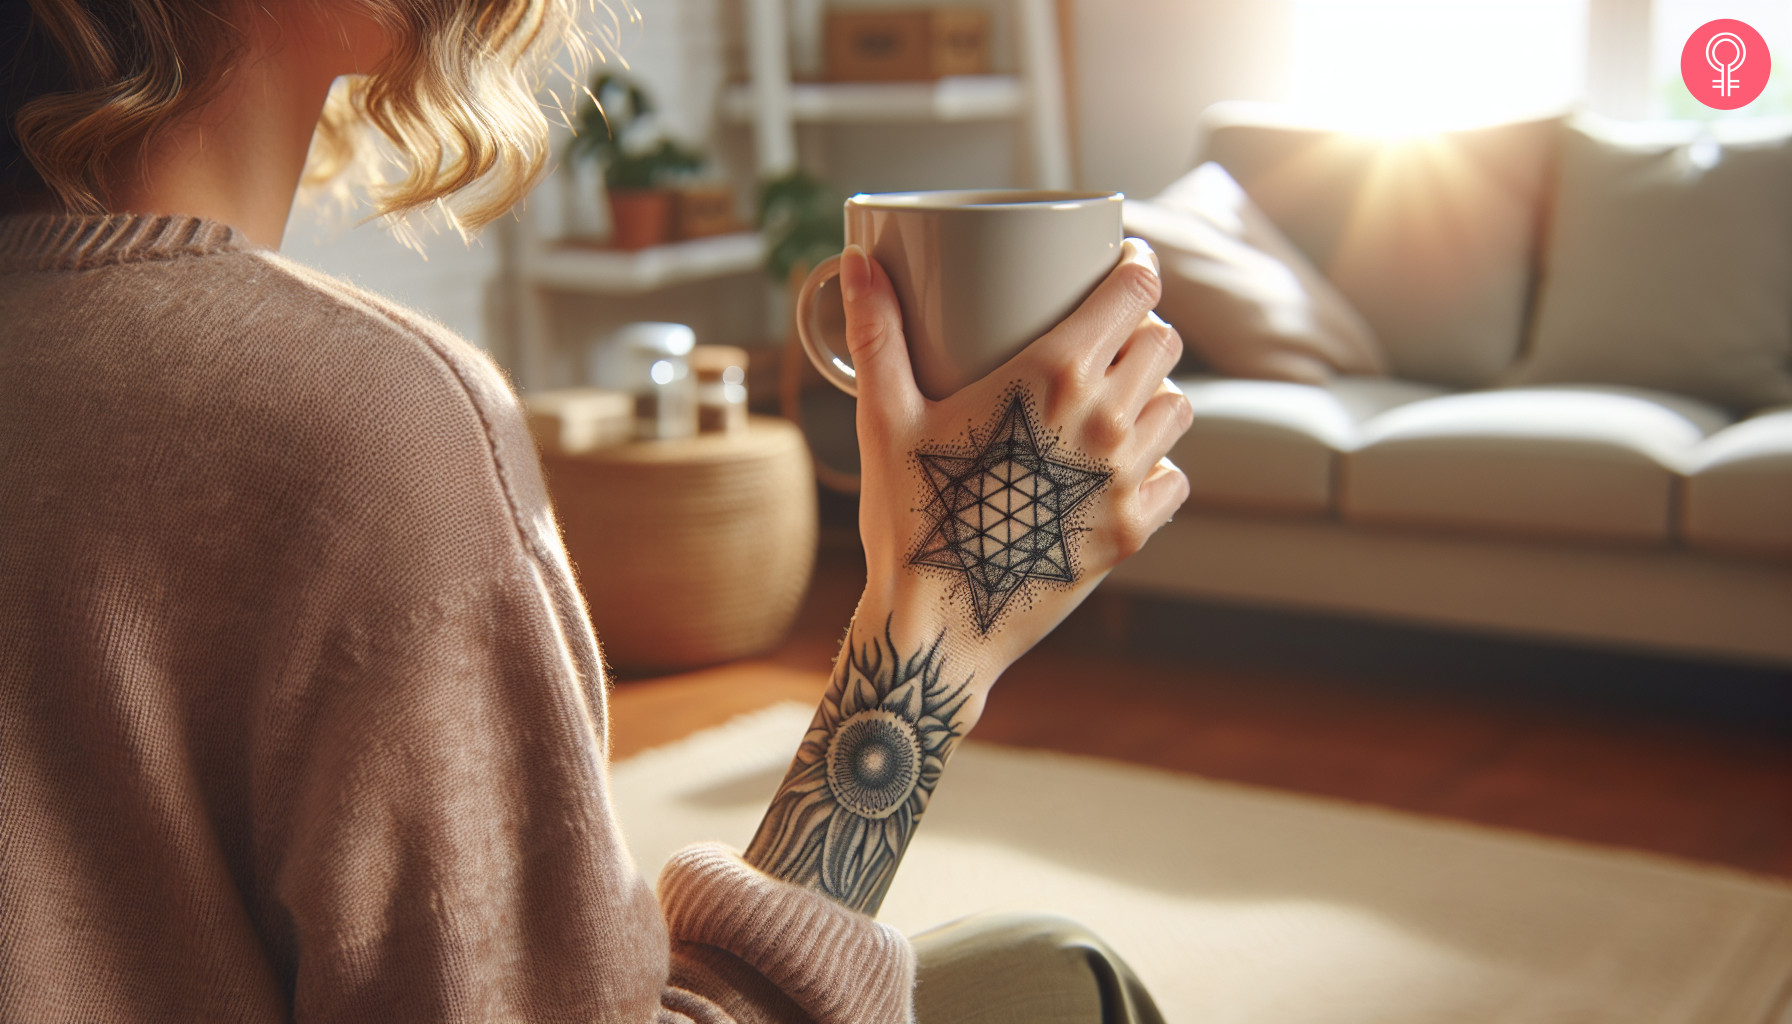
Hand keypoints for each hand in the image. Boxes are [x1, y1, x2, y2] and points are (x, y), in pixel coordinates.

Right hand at [842, 237, 1192, 684]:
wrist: (937, 624)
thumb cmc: (909, 515)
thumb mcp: (885, 417)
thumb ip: (877, 333)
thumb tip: (854, 261)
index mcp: (1054, 375)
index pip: (1136, 294)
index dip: (1138, 268)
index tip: (1126, 264)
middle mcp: (1106, 420)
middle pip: (1164, 344)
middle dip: (1143, 329)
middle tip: (1110, 336)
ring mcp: (1126, 479)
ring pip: (1178, 408)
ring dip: (1154, 395)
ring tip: (1117, 401)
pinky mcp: (1133, 531)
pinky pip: (1175, 478)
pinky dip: (1158, 466)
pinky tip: (1120, 467)